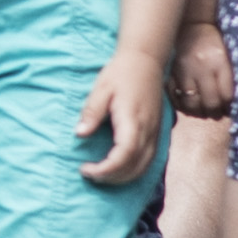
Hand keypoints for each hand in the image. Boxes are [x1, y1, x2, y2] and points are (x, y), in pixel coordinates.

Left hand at [79, 47, 168, 188]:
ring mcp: (155, 133)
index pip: (124, 156)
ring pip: (144, 167)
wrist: (146, 61)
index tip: (85, 169)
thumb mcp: (100, 89)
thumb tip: (80, 133)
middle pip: (135, 167)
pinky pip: (150, 160)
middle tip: (89, 174)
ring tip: (100, 174)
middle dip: (112, 177)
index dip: (106, 169)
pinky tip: (119, 169)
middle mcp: (148, 130)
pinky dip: (135, 170)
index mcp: (133, 120)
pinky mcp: (157, 132)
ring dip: (123, 177)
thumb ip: (92, 113)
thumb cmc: (121, 73)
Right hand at [170, 18, 230, 119]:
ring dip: (197, 112)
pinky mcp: (169, 72)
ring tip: (201, 112)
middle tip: (215, 115)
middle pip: (210, 102)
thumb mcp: (225, 55)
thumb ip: (227, 77)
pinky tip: (186, 105)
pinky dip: (180, 104)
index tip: (227, 110)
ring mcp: (183, 70)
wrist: (189, 23)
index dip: (228, 107)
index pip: (226, 95)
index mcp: (219, 62)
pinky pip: (173, 96)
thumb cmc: (211, 40)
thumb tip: (228, 103)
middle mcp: (201, 68)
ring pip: (191, 103)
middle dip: (214, 113)